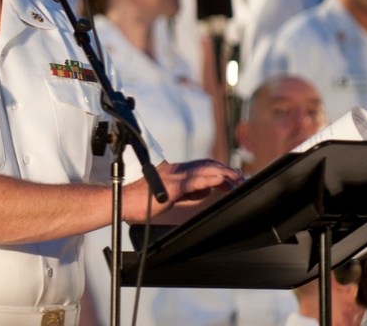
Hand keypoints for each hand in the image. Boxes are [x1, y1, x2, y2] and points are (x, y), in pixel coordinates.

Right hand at [123, 158, 240, 222]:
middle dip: (226, 171)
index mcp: (177, 171)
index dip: (220, 170)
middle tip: (241, 177)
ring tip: (236, 177)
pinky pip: (192, 181)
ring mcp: (174, 177)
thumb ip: (190, 190)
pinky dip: (207, 179)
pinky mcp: (171, 186)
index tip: (234, 177)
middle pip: (206, 166)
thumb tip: (207, 188)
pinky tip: (219, 180)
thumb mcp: (172, 193)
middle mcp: (177, 170)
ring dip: (222, 173)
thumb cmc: (143, 199)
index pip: (203, 166)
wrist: (124, 200)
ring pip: (203, 170)